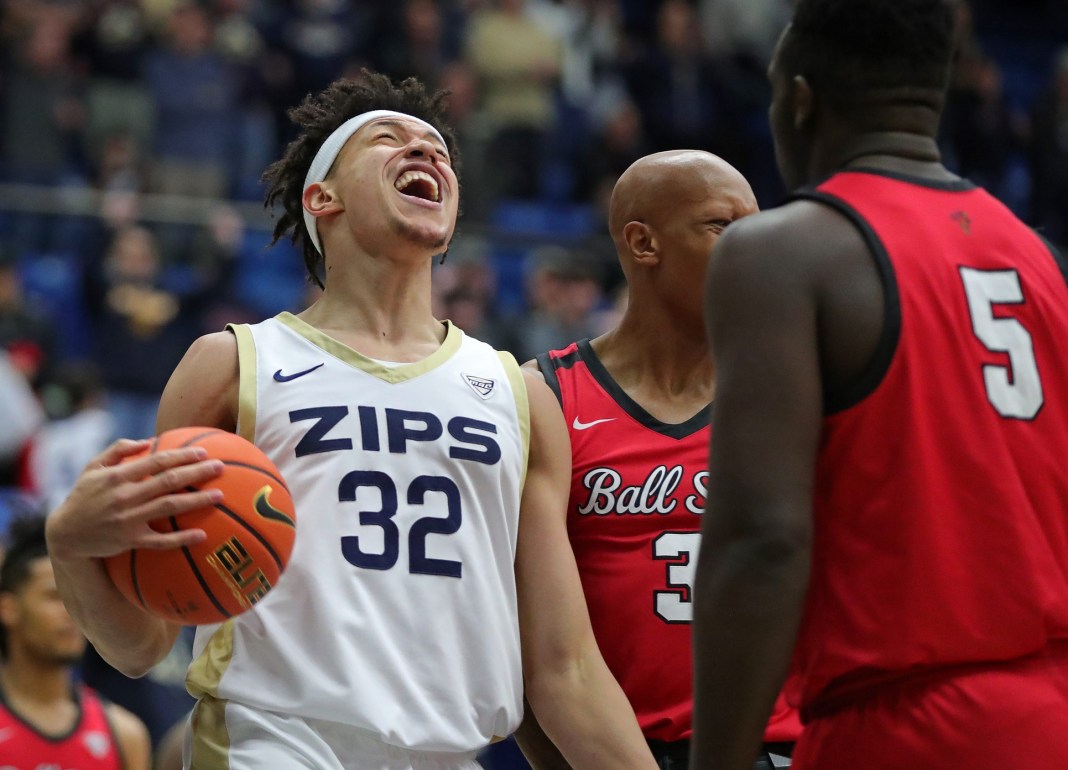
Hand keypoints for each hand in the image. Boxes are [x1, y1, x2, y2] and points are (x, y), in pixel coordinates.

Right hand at [46, 439, 224, 560]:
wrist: (65, 534)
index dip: (181, 456)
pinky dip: (181, 538)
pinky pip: (160, 541)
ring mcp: (128, 520)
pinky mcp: (130, 541)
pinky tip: (202, 534)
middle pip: (168, 482)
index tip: (203, 452)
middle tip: (221, 468)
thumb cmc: (84, 496)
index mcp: (118, 477)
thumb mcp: (93, 468)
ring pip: (168, 508)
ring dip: (196, 501)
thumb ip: (118, 450)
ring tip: (220, 496)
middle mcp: (125, 497)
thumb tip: (147, 440)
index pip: (156, 462)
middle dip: (196, 473)